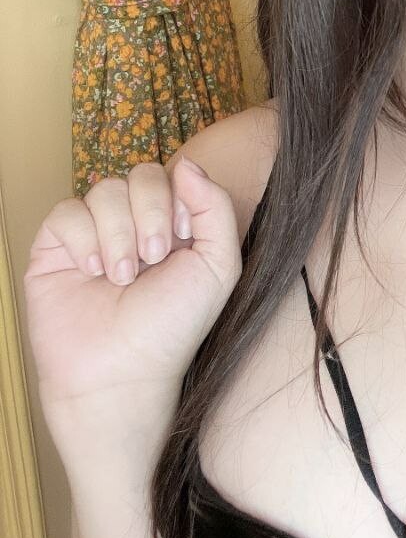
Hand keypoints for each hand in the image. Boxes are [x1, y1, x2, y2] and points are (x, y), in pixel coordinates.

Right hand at [22, 156, 241, 432]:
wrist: (122, 375)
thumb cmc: (172, 328)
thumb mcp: (217, 265)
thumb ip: (215, 207)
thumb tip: (186, 162)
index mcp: (172, 224)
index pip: (173, 175)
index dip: (177, 200)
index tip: (181, 241)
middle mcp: (133, 224)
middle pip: (139, 174)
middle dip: (149, 214)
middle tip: (151, 259)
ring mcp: (93, 235)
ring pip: (103, 189)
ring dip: (118, 233)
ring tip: (121, 277)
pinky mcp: (55, 249)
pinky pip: (66, 212)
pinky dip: (83, 239)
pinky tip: (92, 273)